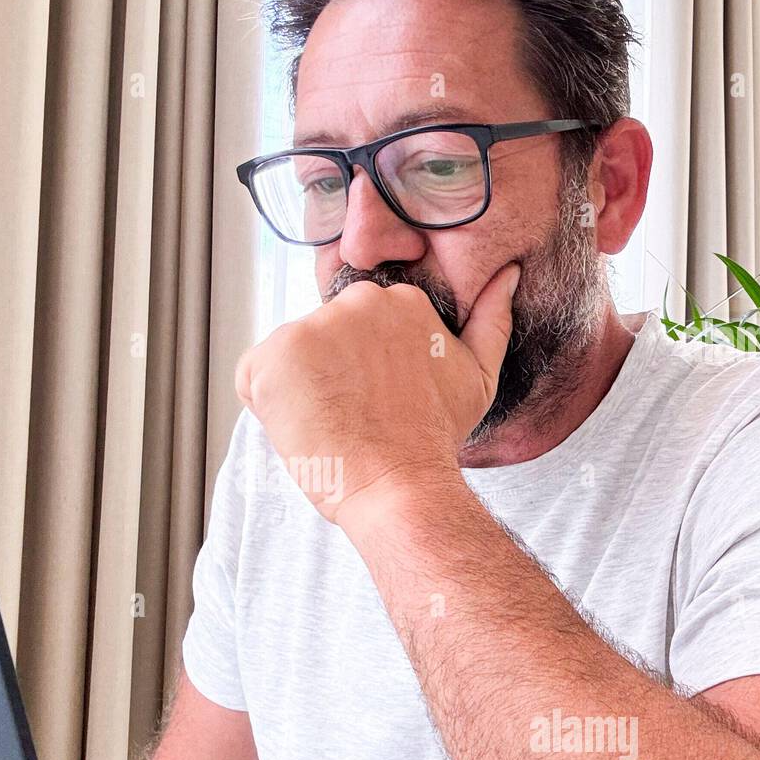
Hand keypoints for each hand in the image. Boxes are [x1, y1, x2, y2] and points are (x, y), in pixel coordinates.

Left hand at [234, 261, 519, 531]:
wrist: (399, 483)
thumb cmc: (434, 439)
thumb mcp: (478, 373)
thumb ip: (492, 318)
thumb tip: (506, 275)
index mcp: (396, 300)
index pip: (352, 330)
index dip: (358, 373)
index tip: (376, 401)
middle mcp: (353, 302)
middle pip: (318, 340)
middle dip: (327, 377)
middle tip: (354, 417)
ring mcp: (310, 326)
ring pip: (286, 361)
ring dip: (298, 393)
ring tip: (332, 426)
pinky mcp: (273, 355)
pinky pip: (254, 379)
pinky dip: (268, 408)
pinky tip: (303, 427)